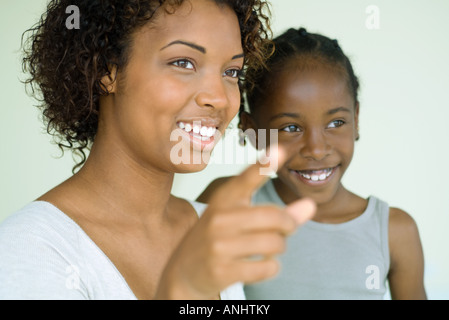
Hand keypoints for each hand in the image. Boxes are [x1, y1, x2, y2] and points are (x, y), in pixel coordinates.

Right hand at [155, 146, 315, 298]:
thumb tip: (311, 205)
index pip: (246, 179)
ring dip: (279, 247)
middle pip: (274, 217)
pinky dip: (271, 268)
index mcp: (223, 199)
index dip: (264, 164)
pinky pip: (267, 268)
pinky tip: (259, 266)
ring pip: (274, 243)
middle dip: (289, 224)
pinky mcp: (221, 270)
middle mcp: (218, 218)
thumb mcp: (241, 219)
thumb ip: (278, 212)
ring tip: (269, 248)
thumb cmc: (220, 238)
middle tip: (287, 228)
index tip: (281, 149)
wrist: (185, 271)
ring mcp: (218, 245)